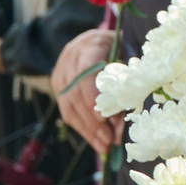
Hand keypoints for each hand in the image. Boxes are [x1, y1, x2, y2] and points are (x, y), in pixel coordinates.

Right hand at [51, 28, 122, 154]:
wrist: (94, 38)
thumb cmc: (119, 49)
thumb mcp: (127, 58)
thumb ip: (125, 86)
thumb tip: (120, 124)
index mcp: (91, 45)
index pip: (86, 73)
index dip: (92, 97)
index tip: (105, 118)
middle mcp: (70, 58)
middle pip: (76, 95)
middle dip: (93, 122)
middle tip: (109, 141)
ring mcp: (60, 72)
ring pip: (69, 106)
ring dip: (88, 130)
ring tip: (104, 146)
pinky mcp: (57, 84)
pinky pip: (66, 110)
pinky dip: (82, 127)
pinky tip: (95, 139)